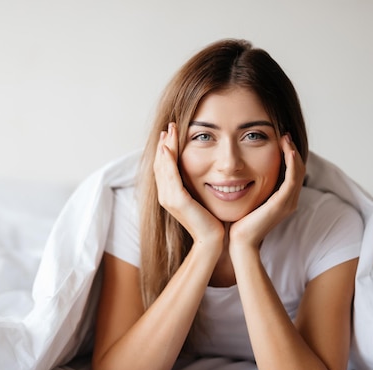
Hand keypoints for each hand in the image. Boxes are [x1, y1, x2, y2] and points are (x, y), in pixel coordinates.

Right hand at [153, 123, 223, 246]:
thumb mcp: (201, 199)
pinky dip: (168, 160)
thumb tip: (202, 172)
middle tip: (169, 126)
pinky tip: (169, 147)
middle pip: (160, 164)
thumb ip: (196, 186)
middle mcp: (165, 196)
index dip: (165, 150)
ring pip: (163, 166)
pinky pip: (170, 175)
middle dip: (164, 144)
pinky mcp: (177, 200)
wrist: (212, 240)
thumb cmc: (211, 221)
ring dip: (165, 147)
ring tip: (169, 131)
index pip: (164, 168)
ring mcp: (169, 198)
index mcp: (170, 195)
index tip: (170, 134)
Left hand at [229, 134, 304, 250]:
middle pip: (298, 169)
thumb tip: (244, 174)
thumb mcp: (249, 200)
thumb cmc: (240, 223)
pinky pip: (292, 179)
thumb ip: (253, 188)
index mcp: (283, 200)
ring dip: (293, 152)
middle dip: (292, 150)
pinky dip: (292, 163)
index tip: (280, 140)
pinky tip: (287, 150)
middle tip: (284, 134)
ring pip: (298, 171)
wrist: (239, 242)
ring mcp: (288, 202)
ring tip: (285, 138)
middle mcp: (289, 201)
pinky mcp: (282, 203)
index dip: (289, 155)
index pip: (292, 172)